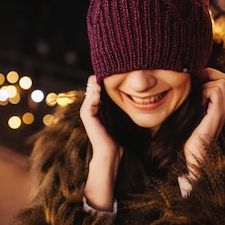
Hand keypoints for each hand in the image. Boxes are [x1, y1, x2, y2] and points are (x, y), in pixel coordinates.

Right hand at [80, 75, 122, 210]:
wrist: (112, 153)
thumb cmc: (120, 137)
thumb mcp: (123, 118)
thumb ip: (123, 109)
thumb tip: (138, 96)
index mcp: (100, 109)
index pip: (100, 91)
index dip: (105, 82)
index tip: (114, 73)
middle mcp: (92, 109)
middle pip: (94, 89)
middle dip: (100, 80)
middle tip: (107, 70)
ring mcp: (88, 113)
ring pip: (91, 93)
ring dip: (96, 85)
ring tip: (102, 76)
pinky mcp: (87, 116)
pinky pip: (90, 102)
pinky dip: (94, 94)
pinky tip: (100, 88)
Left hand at [184, 68, 224, 174]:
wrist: (194, 154)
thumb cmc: (189, 134)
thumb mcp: (192, 111)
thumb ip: (195, 97)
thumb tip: (187, 81)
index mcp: (221, 105)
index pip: (223, 79)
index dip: (209, 75)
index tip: (195, 81)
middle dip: (210, 75)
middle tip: (196, 84)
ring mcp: (224, 109)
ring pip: (222, 81)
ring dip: (206, 85)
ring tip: (198, 98)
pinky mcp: (218, 113)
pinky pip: (216, 90)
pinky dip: (205, 92)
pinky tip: (198, 103)